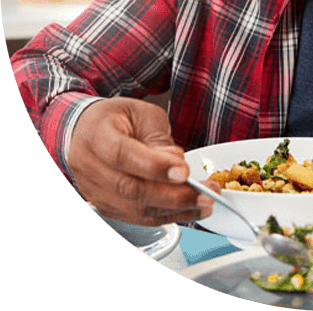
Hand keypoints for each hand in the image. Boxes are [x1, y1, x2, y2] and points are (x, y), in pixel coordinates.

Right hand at [68, 97, 215, 225]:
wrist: (87, 131)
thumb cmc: (117, 119)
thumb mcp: (143, 114)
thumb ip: (158, 139)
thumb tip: (177, 165)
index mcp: (97, 135)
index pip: (123, 155)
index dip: (154, 166)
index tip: (184, 171)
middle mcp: (90, 167)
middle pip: (131, 189)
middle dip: (173, 195)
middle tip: (205, 193)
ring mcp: (94, 191)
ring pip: (135, 209)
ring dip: (175, 210)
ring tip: (204, 204)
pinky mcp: (105, 206)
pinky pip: (136, 218)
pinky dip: (165, 216)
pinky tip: (189, 210)